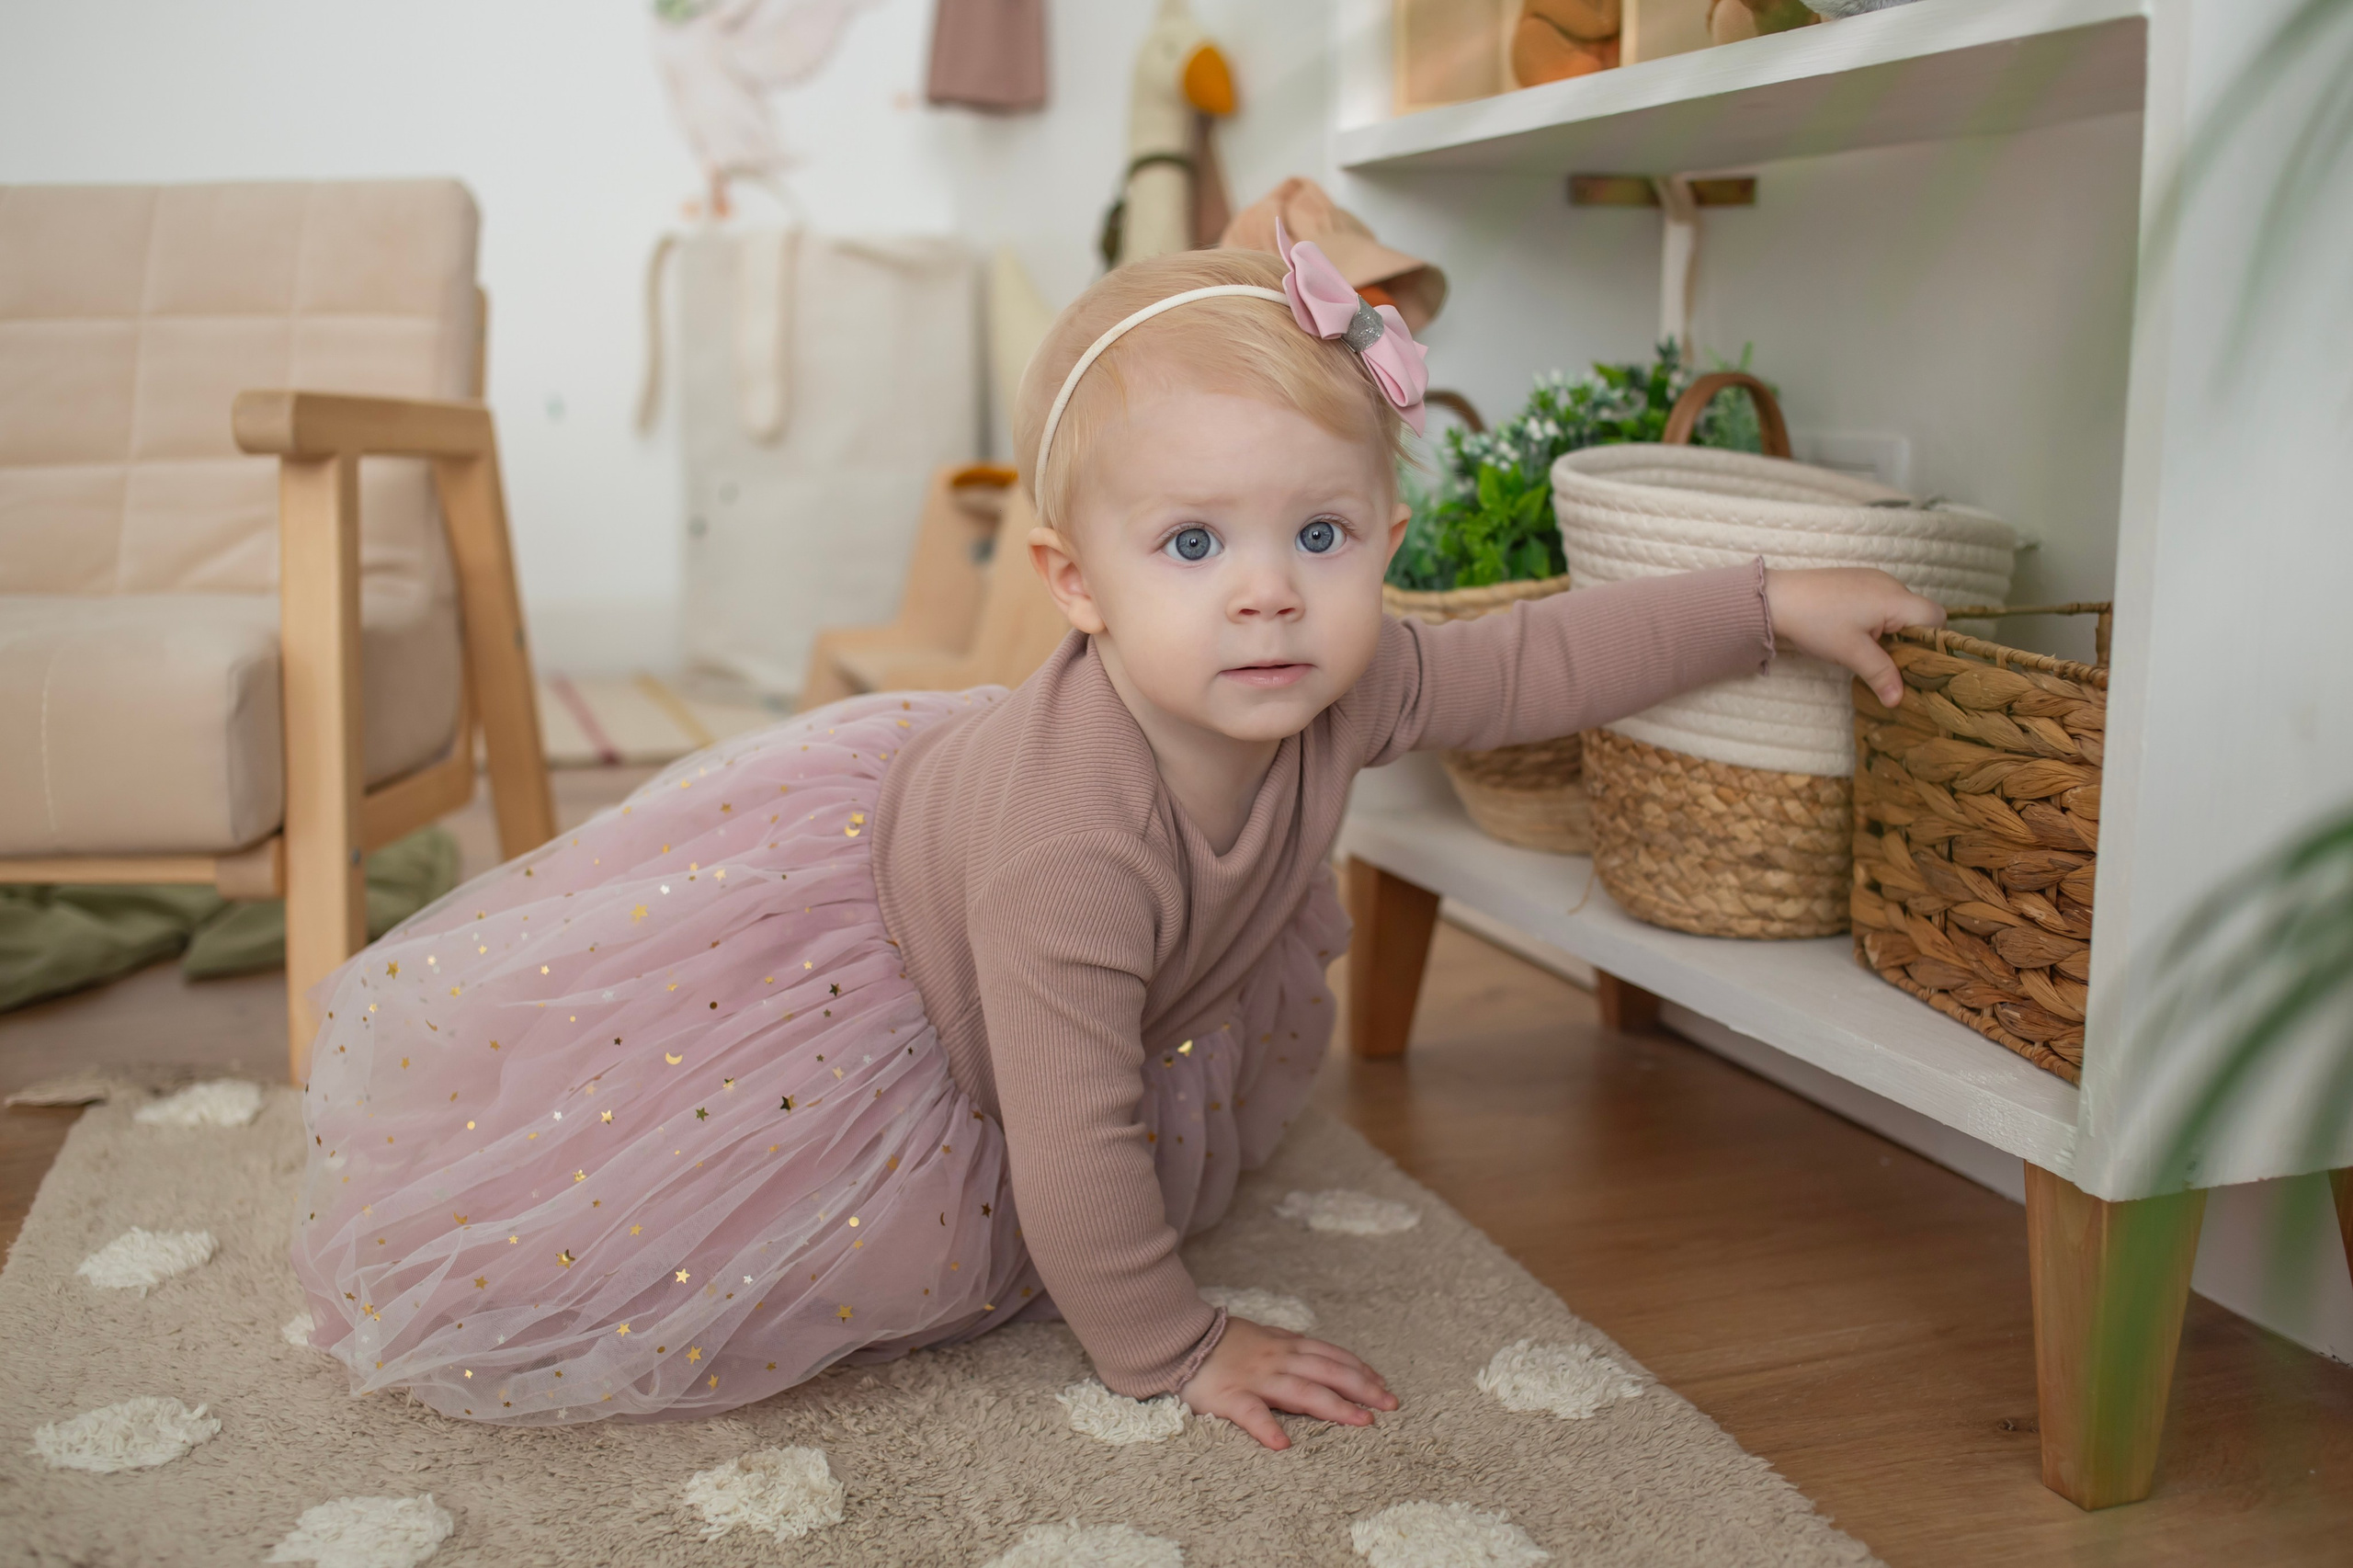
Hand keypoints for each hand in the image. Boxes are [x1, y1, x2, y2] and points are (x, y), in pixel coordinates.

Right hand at [1178, 1315, 1398, 1450]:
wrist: (1177, 1337)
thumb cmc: (1220, 1342)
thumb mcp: (1261, 1336)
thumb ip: (1289, 1347)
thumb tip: (1317, 1357)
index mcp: (1284, 1346)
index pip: (1331, 1355)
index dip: (1360, 1369)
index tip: (1384, 1385)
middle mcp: (1277, 1360)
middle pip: (1328, 1372)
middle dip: (1362, 1387)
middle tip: (1390, 1405)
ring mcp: (1255, 1378)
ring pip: (1302, 1391)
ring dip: (1334, 1406)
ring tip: (1361, 1421)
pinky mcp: (1229, 1396)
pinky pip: (1251, 1413)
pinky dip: (1267, 1428)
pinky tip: (1283, 1445)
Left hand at [1763, 567, 1944, 708]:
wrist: (1775, 599)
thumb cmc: (1816, 623)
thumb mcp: (1851, 653)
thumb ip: (1881, 674)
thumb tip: (1898, 700)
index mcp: (1896, 599)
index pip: (1937, 618)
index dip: (1933, 642)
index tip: (1915, 663)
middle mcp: (1890, 584)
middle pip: (1919, 615)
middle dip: (1911, 642)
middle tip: (1892, 665)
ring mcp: (1873, 580)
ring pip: (1899, 610)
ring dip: (1892, 633)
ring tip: (1870, 653)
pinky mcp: (1857, 582)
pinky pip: (1881, 603)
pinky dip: (1878, 622)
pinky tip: (1856, 636)